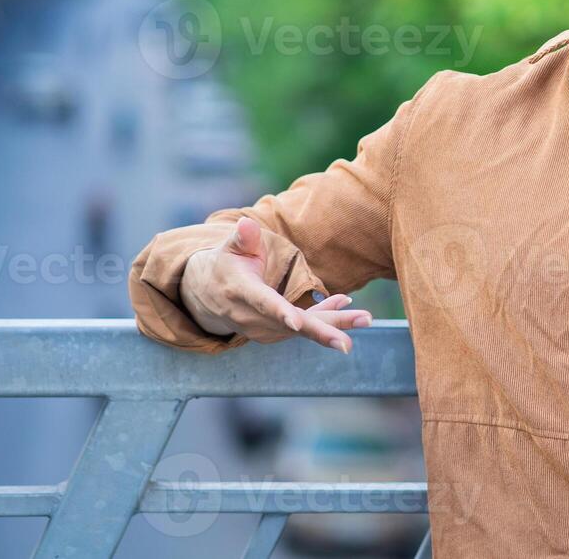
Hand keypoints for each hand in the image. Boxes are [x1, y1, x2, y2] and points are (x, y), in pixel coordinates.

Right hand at [180, 216, 371, 352]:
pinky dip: (324, 318)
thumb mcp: (229, 247)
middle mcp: (250, 317)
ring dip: (332, 324)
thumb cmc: (225, 264)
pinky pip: (301, 328)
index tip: (296, 323)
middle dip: (321, 333)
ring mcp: (260, 329)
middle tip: (347, 344)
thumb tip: (247, 224)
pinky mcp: (271, 334)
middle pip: (290, 326)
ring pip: (301, 329)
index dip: (279, 313)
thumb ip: (242, 238)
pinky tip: (344, 304)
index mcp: (240, 291)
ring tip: (364, 317)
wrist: (205, 295)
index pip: (262, 303)